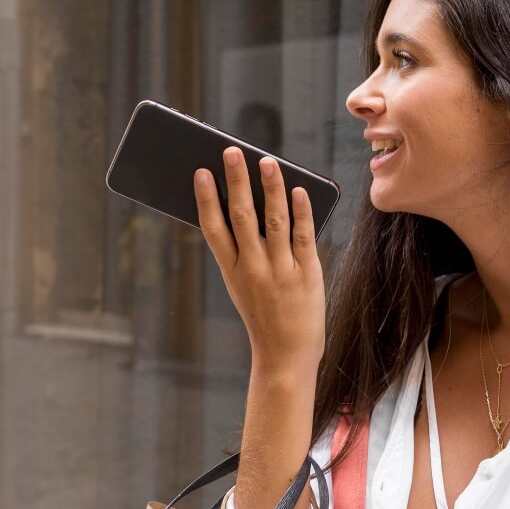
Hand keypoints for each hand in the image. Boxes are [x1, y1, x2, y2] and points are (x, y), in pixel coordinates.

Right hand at [193, 146, 324, 371]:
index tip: (201, 171)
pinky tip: (299, 190)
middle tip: (231, 151)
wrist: (286, 356)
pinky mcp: (307, 274)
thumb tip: (249, 202)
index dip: (206, 198)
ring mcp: (281, 271)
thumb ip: (242, 250)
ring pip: (274, 221)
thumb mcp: (243, 285)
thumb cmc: (264, 314)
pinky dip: (301, 211)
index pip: (213, 228)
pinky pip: (304, 236)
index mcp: (232, 271)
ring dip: (270, 188)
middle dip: (236, 182)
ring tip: (267, 161)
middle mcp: (254, 269)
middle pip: (242, 217)